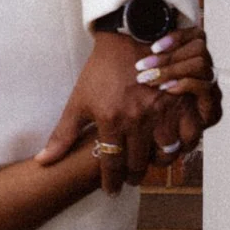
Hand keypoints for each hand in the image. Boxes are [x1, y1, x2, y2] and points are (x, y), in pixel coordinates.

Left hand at [37, 25, 219, 192]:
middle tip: (129, 180)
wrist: (129, 38)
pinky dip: (179, 147)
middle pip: (137, 163)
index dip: (111, 182)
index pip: (111, 165)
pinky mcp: (178, 103)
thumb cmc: (101, 70)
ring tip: (149, 166)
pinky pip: (185, 137)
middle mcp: (136, 121)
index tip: (111, 191)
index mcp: (110, 121)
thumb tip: (43, 161)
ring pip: (163, 154)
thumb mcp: (79, 100)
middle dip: (132, 177)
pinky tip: (170, 149)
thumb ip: (63, 134)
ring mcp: (160, 112)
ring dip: (156, 164)